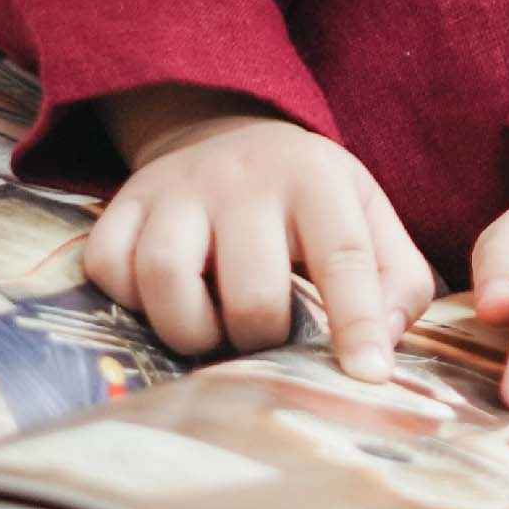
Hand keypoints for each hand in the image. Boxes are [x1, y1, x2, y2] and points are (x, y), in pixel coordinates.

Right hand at [84, 88, 432, 381]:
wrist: (227, 132)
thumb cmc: (309, 198)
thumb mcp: (370, 217)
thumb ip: (398, 282)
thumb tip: (383, 349)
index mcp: (317, 182)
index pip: (345, 260)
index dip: (358, 325)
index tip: (368, 376)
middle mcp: (244, 180)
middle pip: (250, 291)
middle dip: (261, 337)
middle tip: (265, 335)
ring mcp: (177, 189)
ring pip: (166, 278)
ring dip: (191, 330)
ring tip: (212, 330)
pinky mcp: (124, 202)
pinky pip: (111, 268)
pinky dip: (133, 302)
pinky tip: (164, 300)